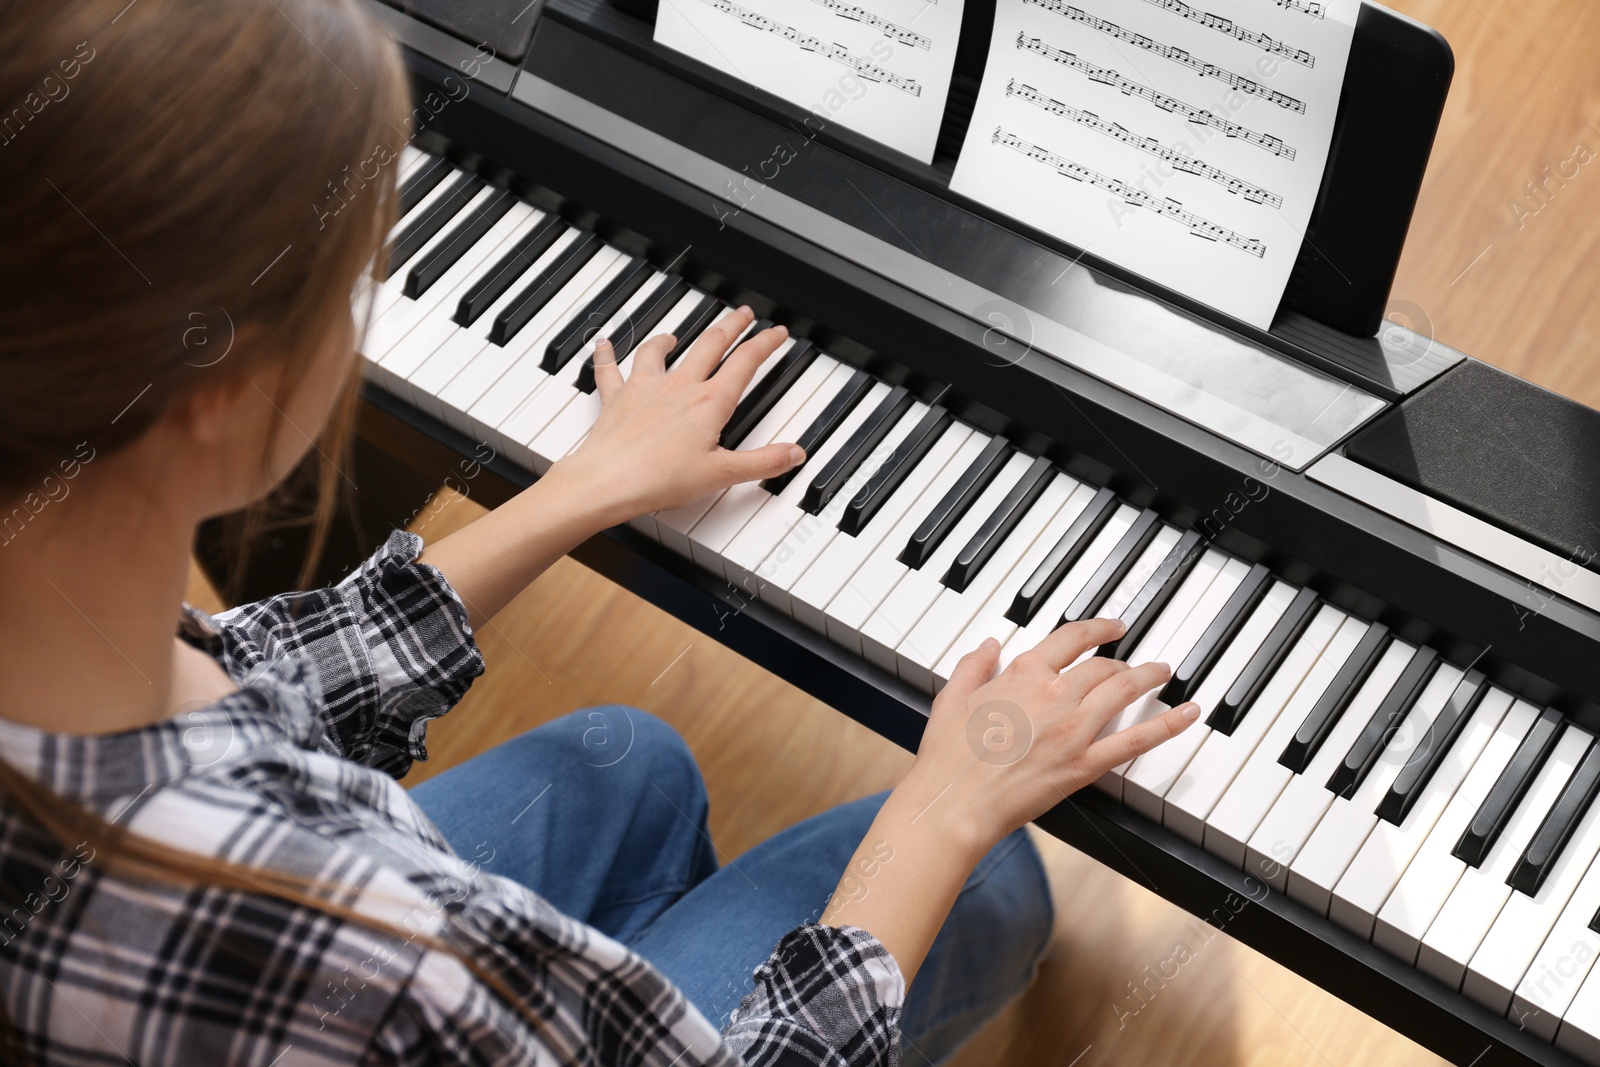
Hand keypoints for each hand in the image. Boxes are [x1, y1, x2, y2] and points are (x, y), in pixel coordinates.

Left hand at [553, 306, 804, 521]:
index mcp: (709, 402)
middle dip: (730, 325)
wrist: (609, 480)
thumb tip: (793, 454)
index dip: (765, 343)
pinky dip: (606, 354)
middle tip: (742, 314)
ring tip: (673, 335)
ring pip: (658, 350)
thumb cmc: (660, 479)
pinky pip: (609, 369)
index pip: (746, 361)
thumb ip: (762, 462)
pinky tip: (605, 344)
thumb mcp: (722, 474)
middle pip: (710, 344)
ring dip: (668, 339)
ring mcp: (646, 387)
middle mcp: (679, 386)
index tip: (776, 333)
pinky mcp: (617, 397)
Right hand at [901, 617, 1199, 852]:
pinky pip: (1135, 741)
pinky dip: (1167, 725)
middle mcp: (1054, 693)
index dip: (1098, 629)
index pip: (1071, 638)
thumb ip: (974, 666)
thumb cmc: (947, 758)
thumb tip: (988, 645)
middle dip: (1122, 660)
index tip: (1112, 628)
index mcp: (1023, 673)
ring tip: (1163, 672)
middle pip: (1102, 665)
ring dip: (1148, 677)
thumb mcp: (951, 698)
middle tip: (1135, 662)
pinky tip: (1187, 714)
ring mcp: (1073, 728)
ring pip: (1122, 690)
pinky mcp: (1084, 764)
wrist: (954, 802)